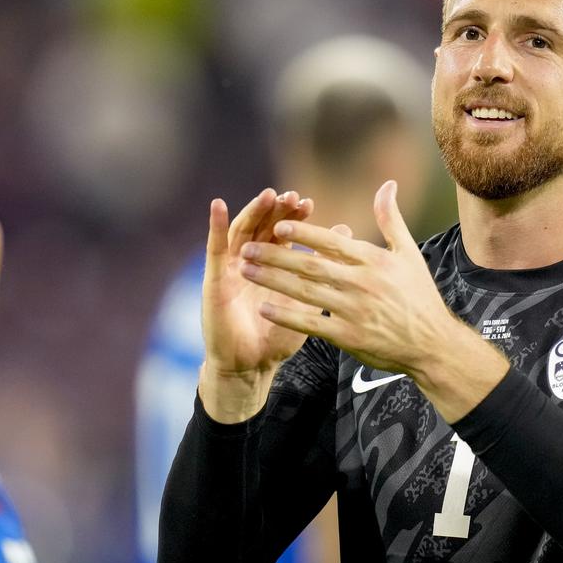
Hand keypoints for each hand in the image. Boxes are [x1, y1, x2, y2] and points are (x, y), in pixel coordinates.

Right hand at [199, 189, 314, 419]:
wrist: (251, 367)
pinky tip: (219, 205)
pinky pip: (214, 248)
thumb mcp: (307, 300)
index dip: (294, 217)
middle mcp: (251, 261)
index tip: (308, 203)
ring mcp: (231, 268)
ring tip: (267, 195)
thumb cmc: (279, 336)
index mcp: (274, 265)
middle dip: (276, 210)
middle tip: (291, 197)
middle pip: (263, 226)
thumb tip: (348, 233)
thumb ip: (323, 267)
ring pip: (242, 231)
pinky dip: (216, 225)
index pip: (284, 232)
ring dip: (254, 211)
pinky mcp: (214, 279)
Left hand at [240, 181, 507, 420]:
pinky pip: (312, 324)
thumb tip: (387, 184)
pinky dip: (287, 316)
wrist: (431, 344)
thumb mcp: (409, 254)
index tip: (277, 225)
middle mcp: (362, 283)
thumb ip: (390, 219)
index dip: (304, 233)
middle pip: (311, 266)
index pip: (332, 242)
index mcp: (374, 261)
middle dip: (276, 256)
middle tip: (248, 248)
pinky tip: (265, 308)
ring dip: (273, 281)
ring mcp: (354, 311)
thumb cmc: (419, 296)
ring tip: (247, 271)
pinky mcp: (349, 337)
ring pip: (306, 292)